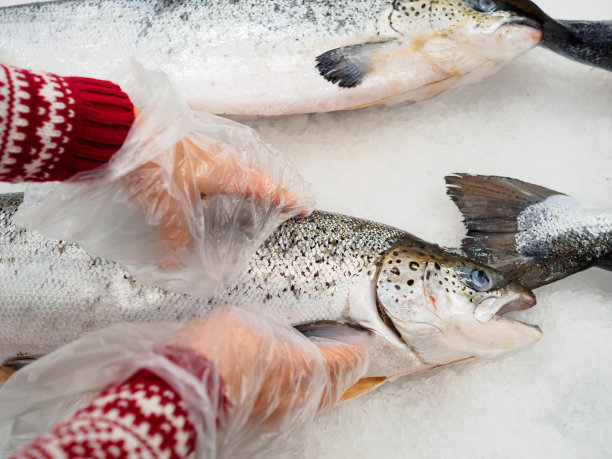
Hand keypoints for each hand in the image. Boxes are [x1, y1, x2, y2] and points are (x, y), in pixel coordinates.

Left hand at [128, 108, 310, 266]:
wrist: (126, 133)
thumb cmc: (155, 167)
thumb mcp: (168, 207)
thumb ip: (174, 236)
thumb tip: (172, 262)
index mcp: (227, 172)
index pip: (267, 187)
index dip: (288, 198)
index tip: (305, 206)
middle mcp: (222, 157)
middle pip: (257, 173)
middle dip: (272, 187)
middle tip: (283, 200)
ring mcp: (207, 148)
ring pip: (239, 165)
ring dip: (250, 179)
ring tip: (254, 192)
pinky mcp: (191, 144)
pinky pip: (220, 160)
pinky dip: (227, 173)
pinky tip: (217, 179)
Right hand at [171, 306, 369, 424]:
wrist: (179, 387)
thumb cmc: (210, 352)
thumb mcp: (243, 319)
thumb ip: (270, 325)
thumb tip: (276, 330)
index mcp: (294, 363)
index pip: (338, 360)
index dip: (354, 351)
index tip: (362, 344)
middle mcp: (292, 392)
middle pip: (334, 386)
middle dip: (346, 372)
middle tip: (351, 360)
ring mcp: (277, 410)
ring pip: (314, 400)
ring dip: (326, 386)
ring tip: (328, 373)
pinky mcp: (260, 421)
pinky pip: (292, 409)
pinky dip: (302, 397)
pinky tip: (295, 389)